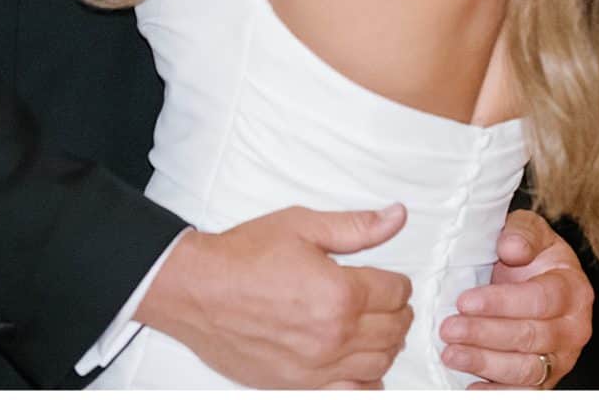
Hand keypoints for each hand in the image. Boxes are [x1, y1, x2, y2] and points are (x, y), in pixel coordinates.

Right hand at [138, 201, 412, 387]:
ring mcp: (318, 367)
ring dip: (387, 345)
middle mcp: (334, 336)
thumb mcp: (303, 226)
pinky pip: (353, 393)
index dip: (398, 282)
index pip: (395, 293)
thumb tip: (396, 217)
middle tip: (389, 302)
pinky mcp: (300, 387)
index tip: (392, 280)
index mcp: (340, 292)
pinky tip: (361, 364)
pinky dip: (367, 381)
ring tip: (377, 328)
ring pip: (379, 364)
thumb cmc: (245, 256)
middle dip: (398, 313)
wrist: (200, 290)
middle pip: (393, 330)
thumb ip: (356, 226)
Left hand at [439, 209, 592, 387]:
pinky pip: (525, 392)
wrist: (538, 279)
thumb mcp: (530, 230)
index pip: (539, 300)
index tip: (464, 301)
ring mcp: (561, 359)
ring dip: (486, 364)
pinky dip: (497, 393)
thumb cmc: (532, 254)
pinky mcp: (546, 379)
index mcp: (573, 289)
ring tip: (451, 354)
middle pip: (530, 337)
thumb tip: (511, 248)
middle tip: (448, 330)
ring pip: (526, 369)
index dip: (500, 303)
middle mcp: (574, 329)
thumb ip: (523, 232)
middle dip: (485, 334)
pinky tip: (471, 388)